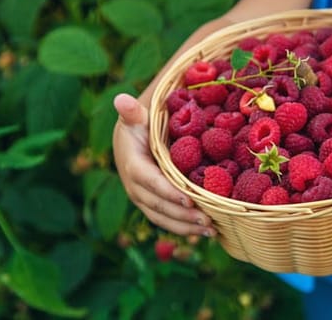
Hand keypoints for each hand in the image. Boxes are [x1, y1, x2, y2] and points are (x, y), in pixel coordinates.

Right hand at [111, 93, 214, 236]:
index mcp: (131, 162)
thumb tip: (121, 99)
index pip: (147, 180)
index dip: (166, 191)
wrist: (131, 137)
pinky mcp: (150, 204)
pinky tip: (204, 233)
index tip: (188, 198)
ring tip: (211, 230)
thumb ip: (132, 111)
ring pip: (161, 217)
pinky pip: (165, 220)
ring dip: (185, 226)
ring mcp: (141, 197)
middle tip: (208, 220)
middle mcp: (133, 185)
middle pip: (156, 204)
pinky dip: (183, 228)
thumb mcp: (136, 115)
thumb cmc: (140, 123)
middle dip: (182, 214)